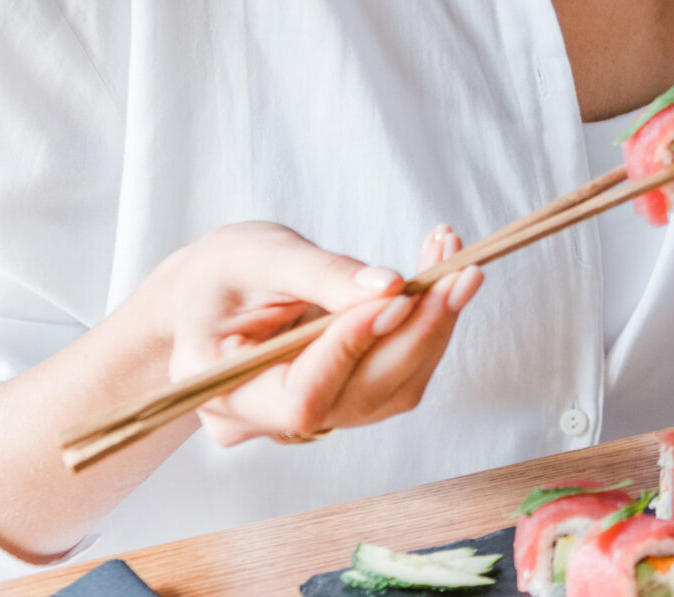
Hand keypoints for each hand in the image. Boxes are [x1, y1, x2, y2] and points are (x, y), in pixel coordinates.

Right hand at [158, 221, 483, 447]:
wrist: (212, 291)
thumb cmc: (220, 272)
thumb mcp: (257, 255)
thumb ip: (320, 273)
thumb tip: (390, 288)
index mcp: (223, 392)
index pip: (301, 398)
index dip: (353, 349)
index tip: (399, 295)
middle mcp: (268, 419)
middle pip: (358, 398)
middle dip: (417, 332)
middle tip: (461, 271)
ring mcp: (311, 415)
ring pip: (391, 389)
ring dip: (434, 324)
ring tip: (455, 259)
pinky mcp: (345, 396)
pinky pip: (397, 373)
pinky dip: (426, 325)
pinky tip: (442, 277)